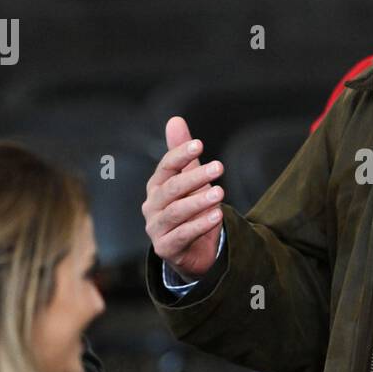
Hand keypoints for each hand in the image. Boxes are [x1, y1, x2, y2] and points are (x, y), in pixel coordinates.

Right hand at [143, 116, 225, 280]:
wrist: (192, 251)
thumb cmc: (190, 211)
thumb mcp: (189, 180)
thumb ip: (183, 154)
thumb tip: (175, 120)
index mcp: (156, 187)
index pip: (166, 167)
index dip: (180, 155)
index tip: (199, 145)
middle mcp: (152, 206)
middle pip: (172, 188)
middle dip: (195, 177)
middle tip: (219, 167)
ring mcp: (156, 228)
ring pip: (176, 212)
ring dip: (198, 202)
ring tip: (220, 193)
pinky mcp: (165, 249)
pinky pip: (182, 235)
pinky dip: (199, 225)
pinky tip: (217, 216)